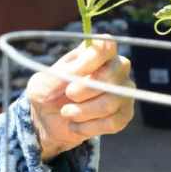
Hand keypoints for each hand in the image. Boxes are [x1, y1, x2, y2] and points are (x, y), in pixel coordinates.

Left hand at [26, 38, 134, 161]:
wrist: (46, 121)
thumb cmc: (47, 93)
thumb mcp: (46, 81)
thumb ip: (68, 69)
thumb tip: (90, 52)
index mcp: (94, 53)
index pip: (106, 45)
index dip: (93, 57)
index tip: (75, 70)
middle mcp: (115, 68)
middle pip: (112, 74)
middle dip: (86, 88)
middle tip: (68, 94)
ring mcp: (123, 91)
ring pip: (111, 101)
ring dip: (83, 111)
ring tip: (66, 112)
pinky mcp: (124, 114)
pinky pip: (113, 122)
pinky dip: (88, 127)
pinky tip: (76, 125)